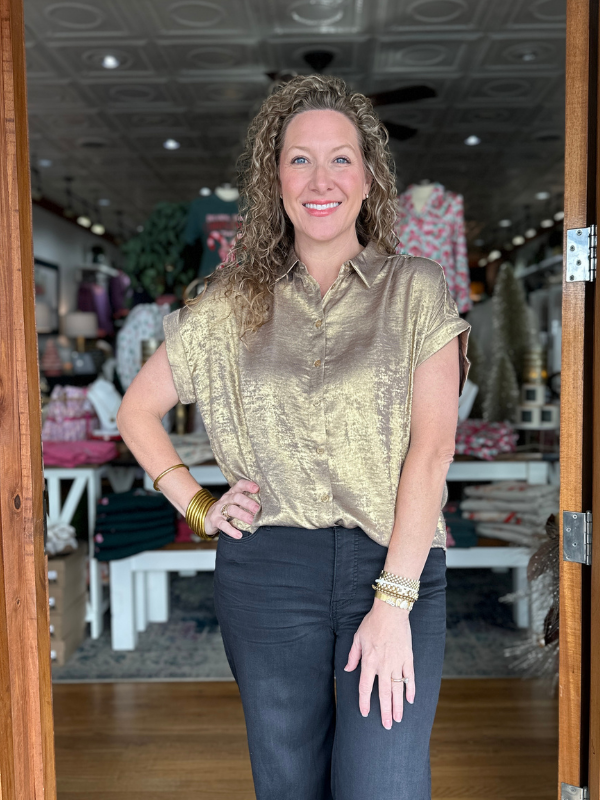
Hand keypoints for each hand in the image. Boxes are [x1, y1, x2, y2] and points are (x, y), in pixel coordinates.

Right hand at [205, 479, 259, 538]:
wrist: (206, 518)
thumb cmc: (225, 510)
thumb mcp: (234, 503)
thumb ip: (246, 502)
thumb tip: (266, 506)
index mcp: (232, 493)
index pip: (239, 485)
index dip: (248, 485)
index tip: (257, 488)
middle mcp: (226, 499)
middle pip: (236, 497)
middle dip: (247, 502)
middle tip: (257, 509)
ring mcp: (219, 509)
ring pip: (231, 509)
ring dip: (242, 515)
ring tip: (252, 521)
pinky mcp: (215, 520)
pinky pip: (223, 524)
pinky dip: (231, 530)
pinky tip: (238, 535)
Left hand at [344, 600, 414, 728]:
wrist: (391, 611)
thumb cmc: (372, 623)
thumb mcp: (357, 638)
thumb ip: (353, 656)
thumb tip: (347, 669)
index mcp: (369, 662)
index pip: (365, 688)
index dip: (364, 702)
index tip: (365, 713)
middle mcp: (383, 666)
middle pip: (384, 694)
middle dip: (385, 711)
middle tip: (387, 726)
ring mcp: (397, 663)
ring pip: (397, 689)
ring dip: (398, 705)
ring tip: (398, 719)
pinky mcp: (408, 658)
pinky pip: (410, 677)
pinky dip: (411, 689)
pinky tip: (410, 700)